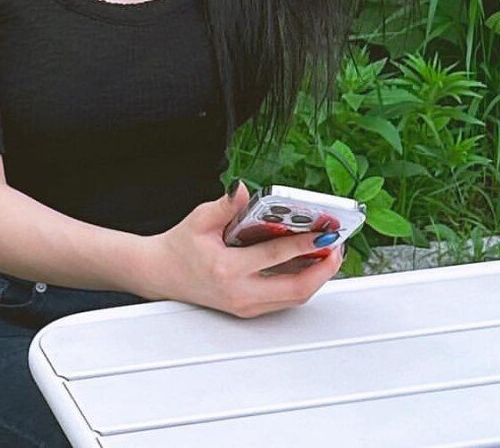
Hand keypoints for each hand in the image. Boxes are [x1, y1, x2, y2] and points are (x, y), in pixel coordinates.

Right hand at [135, 182, 344, 317]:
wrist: (162, 274)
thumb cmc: (179, 246)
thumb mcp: (199, 219)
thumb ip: (225, 205)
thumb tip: (243, 189)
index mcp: (227, 269)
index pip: (275, 257)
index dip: (304, 244)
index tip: (324, 233)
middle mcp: (240, 293)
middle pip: (295, 289)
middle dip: (323, 269)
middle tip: (337, 247)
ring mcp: (246, 305)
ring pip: (294, 298)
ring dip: (316, 277)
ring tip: (330, 254)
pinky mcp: (249, 309)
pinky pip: (284, 299)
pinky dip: (302, 283)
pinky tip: (310, 265)